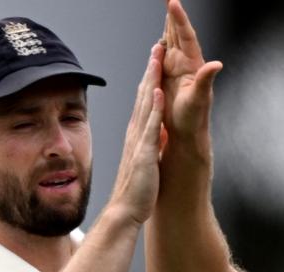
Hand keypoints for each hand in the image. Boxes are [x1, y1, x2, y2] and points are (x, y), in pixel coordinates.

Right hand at [107, 43, 165, 225]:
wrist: (125, 212)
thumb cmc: (135, 191)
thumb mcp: (144, 162)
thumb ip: (148, 146)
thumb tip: (156, 137)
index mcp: (136, 136)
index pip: (144, 102)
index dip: (150, 80)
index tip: (155, 61)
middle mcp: (135, 134)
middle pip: (143, 96)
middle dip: (150, 70)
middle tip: (156, 47)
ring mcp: (139, 142)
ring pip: (146, 105)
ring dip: (152, 81)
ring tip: (157, 58)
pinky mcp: (144, 154)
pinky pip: (150, 127)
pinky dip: (155, 109)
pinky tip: (159, 93)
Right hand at [160, 0, 222, 139]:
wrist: (186, 133)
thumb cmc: (194, 119)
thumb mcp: (199, 99)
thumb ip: (206, 79)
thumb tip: (217, 64)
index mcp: (193, 65)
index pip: (186, 36)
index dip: (179, 19)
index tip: (173, 2)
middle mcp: (185, 64)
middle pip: (178, 33)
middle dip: (173, 13)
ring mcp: (176, 69)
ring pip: (171, 41)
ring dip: (168, 24)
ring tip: (167, 7)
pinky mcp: (167, 77)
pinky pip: (162, 56)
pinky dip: (161, 43)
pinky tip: (160, 38)